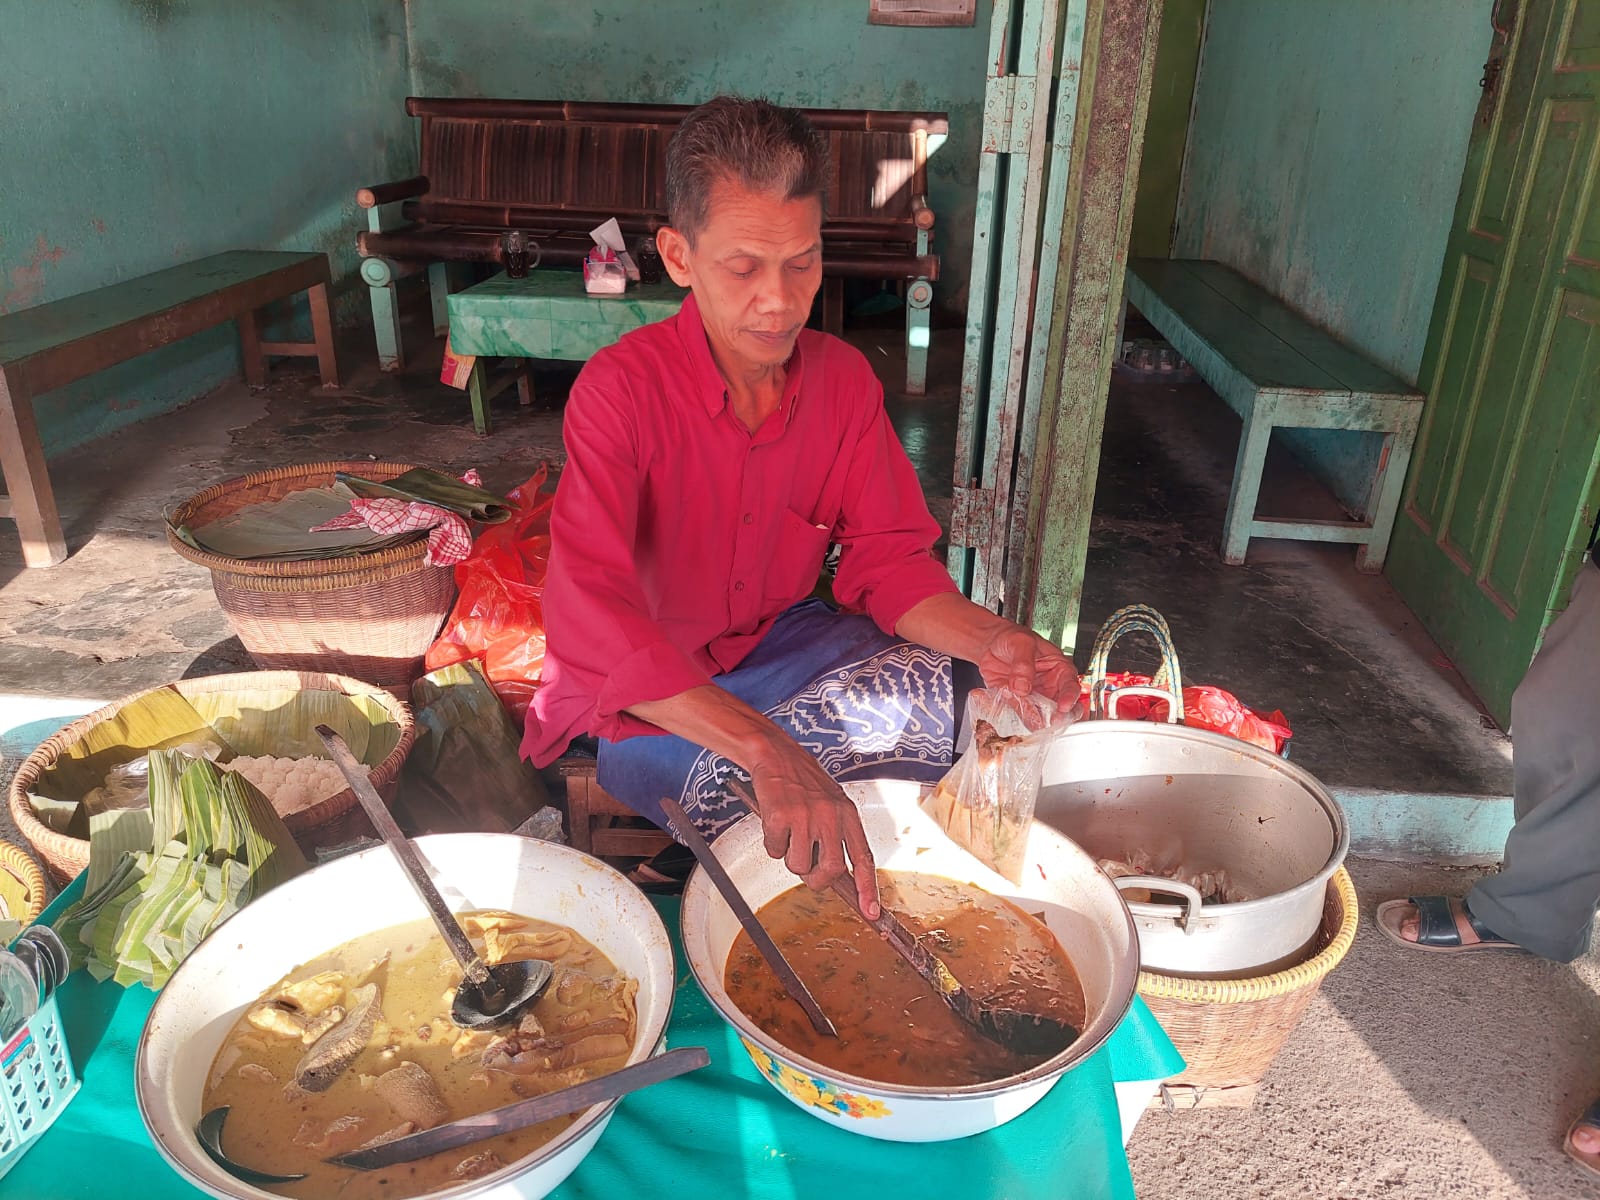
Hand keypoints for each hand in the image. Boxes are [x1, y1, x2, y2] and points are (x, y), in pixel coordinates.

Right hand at [745, 736, 879, 917]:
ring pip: (798, 865)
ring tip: (788, 832)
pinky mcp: (780, 816)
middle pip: (830, 871)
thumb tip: (833, 874)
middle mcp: (830, 816)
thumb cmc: (802, 780)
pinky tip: (774, 821)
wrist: (775, 753)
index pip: (863, 858)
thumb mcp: (831, 802)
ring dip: (789, 856)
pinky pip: (774, 850)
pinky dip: (771, 842)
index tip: (871, 912)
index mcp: (847, 814)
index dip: (868, 888)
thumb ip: (836, 834)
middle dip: (816, 879)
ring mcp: (805, 816)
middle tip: (806, 868)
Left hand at [976, 622, 1083, 713]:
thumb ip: (1023, 664)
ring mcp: (1035, 696)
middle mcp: (1050, 685)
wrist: (990, 643)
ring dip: (1036, 719)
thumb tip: (1022, 686)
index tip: (1064, 706)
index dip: (1070, 697)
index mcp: (1059, 667)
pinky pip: (1021, 713)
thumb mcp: (1021, 642)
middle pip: (1060, 706)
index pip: (1070, 685)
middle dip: (1056, 715)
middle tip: (1049, 720)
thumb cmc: (1012, 637)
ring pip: (1041, 714)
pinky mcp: (1019, 702)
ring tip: (1029, 717)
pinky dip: (1018, 716)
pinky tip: (1014, 712)